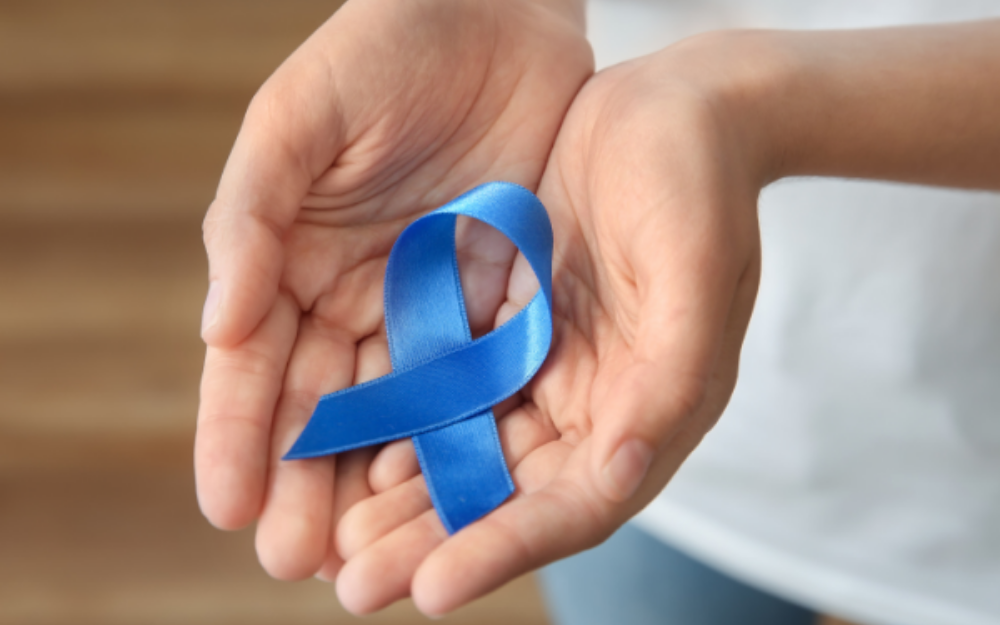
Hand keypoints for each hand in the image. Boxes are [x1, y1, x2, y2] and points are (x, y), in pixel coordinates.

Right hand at [194, 0, 591, 581]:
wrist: (497, 12)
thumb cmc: (385, 50)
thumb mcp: (299, 118)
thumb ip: (252, 214)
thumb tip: (218, 325)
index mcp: (294, 260)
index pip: (254, 365)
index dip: (237, 436)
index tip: (226, 507)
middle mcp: (358, 297)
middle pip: (323, 409)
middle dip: (306, 485)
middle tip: (296, 562)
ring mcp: (429, 305)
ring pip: (397, 412)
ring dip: (378, 484)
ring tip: (364, 556)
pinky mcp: (497, 301)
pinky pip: (475, 380)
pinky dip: (458, 436)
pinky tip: (450, 491)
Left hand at [333, 33, 768, 614]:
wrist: (674, 111)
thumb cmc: (698, 185)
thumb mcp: (694, 274)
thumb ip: (666, 378)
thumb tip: (619, 473)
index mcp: (647, 412)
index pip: (571, 505)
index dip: (502, 549)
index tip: (430, 590)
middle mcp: (593, 406)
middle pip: (507, 494)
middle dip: (432, 541)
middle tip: (354, 584)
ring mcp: (546, 367)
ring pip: (467, 448)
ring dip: (404, 496)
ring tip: (333, 540)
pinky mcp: (508, 326)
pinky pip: (447, 386)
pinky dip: (403, 421)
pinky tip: (351, 447)